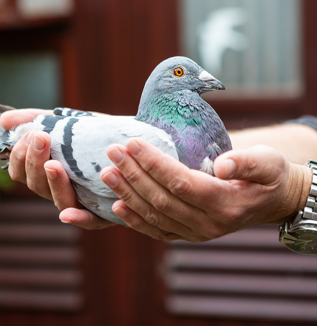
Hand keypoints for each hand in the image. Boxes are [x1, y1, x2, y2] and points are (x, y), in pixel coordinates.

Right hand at [0, 109, 112, 229]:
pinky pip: (89, 222)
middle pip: (36, 185)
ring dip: (52, 183)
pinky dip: (77, 219)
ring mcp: (81, 202)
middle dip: (34, 161)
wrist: (135, 142)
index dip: (19, 156)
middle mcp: (61, 189)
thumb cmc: (98, 136)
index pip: (21, 171)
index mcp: (49, 171)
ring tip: (53, 164)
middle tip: (41, 138)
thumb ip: (39, 119)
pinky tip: (68, 214)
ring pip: (59, 201)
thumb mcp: (70, 122)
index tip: (29, 134)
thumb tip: (5, 120)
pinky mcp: (104, 213)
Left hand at [100, 138, 311, 241]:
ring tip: (107, 173)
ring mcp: (197, 233)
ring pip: (155, 216)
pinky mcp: (188, 234)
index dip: (154, 163)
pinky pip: (157, 231)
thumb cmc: (269, 175)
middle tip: (113, 152)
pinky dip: (135, 220)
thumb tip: (222, 165)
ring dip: (128, 193)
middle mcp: (208, 224)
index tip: (132, 143)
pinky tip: (117, 205)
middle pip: (162, 199)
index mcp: (226, 203)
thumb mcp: (267, 162)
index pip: (182, 182)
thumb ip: (246, 162)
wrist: (271, 200)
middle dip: (133, 174)